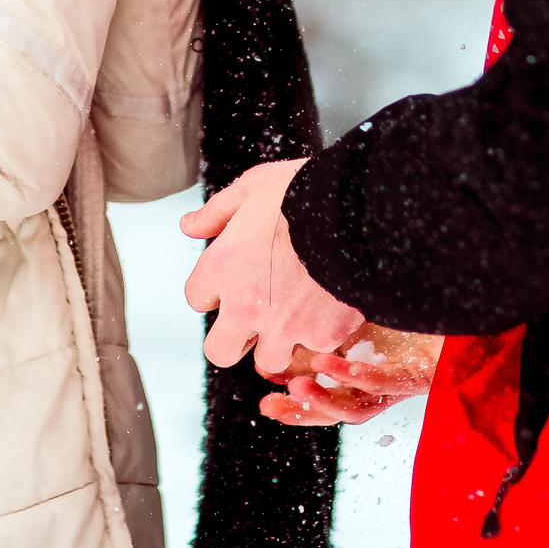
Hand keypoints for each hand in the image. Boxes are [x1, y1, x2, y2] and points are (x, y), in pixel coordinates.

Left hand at [181, 158, 361, 377]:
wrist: (358, 211)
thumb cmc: (302, 192)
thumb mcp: (252, 187)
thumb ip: (217, 212)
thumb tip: (189, 226)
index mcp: (222, 268)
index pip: (198, 298)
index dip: (215, 288)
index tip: (232, 277)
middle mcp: (246, 306)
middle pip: (220, 351)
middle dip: (233, 337)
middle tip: (253, 315)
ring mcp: (285, 327)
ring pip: (269, 360)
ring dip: (277, 341)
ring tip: (295, 312)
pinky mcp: (324, 335)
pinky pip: (315, 348)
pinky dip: (320, 332)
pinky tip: (329, 305)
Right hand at [258, 323, 441, 426]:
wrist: (461, 300)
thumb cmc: (412, 308)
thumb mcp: (362, 314)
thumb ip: (330, 324)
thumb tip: (284, 328)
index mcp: (366, 376)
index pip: (324, 398)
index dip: (295, 405)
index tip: (266, 397)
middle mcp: (381, 387)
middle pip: (336, 411)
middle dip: (301, 413)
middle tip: (269, 405)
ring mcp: (402, 383)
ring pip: (358, 406)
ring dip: (325, 400)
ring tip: (297, 386)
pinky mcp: (422, 373)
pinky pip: (387, 381)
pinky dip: (359, 376)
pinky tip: (338, 365)